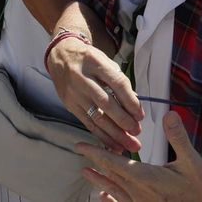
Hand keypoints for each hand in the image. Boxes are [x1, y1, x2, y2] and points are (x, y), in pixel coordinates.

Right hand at [45, 34, 143, 153]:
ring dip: (115, 134)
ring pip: (96, 117)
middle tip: (137, 131)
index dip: (130, 101)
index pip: (117, 83)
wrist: (60, 55)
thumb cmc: (88, 59)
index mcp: (95, 63)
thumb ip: (118, 80)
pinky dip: (102, 136)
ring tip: (129, 144)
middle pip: (105, 103)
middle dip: (123, 120)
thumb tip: (134, 104)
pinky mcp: (70, 105)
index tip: (140, 115)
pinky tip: (114, 145)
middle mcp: (82, 78)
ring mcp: (74, 93)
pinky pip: (88, 123)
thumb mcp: (104, 60)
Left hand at [79, 112, 201, 201]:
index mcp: (146, 178)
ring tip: (86, 174)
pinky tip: (105, 196)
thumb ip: (178, 138)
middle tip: (81, 153)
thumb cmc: (201, 192)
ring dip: (99, 180)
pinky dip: (111, 199)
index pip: (114, 162)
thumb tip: (170, 114)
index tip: (80, 146)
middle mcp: (139, 193)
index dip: (96, 153)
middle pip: (111, 175)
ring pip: (114, 191)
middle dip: (96, 163)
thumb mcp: (192, 162)